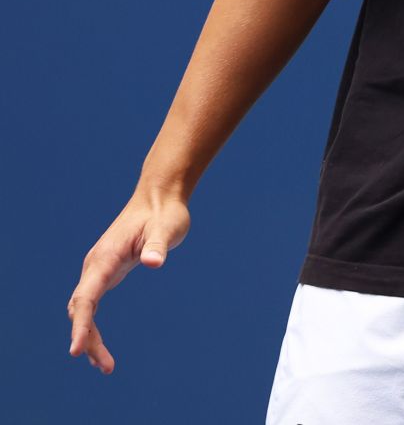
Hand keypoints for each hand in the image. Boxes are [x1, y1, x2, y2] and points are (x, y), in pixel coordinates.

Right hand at [69, 185, 191, 373]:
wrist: (160, 198)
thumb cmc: (164, 212)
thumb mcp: (166, 227)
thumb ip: (157, 245)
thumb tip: (152, 262)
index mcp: (105, 258)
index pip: (86, 297)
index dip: (80, 325)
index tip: (77, 350)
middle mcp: (96, 266)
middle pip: (80, 309)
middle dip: (87, 339)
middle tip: (106, 366)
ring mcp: (99, 270)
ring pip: (83, 309)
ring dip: (88, 337)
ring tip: (105, 366)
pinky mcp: (108, 272)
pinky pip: (91, 305)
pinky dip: (91, 327)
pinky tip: (98, 346)